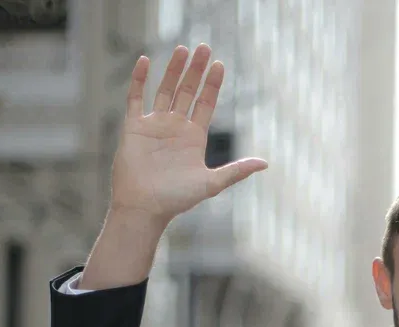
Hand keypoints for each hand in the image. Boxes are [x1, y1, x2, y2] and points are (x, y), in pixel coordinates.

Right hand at [110, 45, 267, 227]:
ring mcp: (154, 126)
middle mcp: (175, 128)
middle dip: (196, 70)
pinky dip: (139, 80)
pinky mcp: (133, 127)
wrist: (145, 208)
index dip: (213, 84)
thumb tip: (265, 163)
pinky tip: (145, 61)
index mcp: (194, 138)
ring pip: (164, 90)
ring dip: (173, 70)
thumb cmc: (177, 199)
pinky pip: (135, 99)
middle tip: (204, 47)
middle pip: (187, 92)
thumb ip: (237, 171)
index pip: (206, 103)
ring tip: (182, 49)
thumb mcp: (212, 183)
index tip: (219, 64)